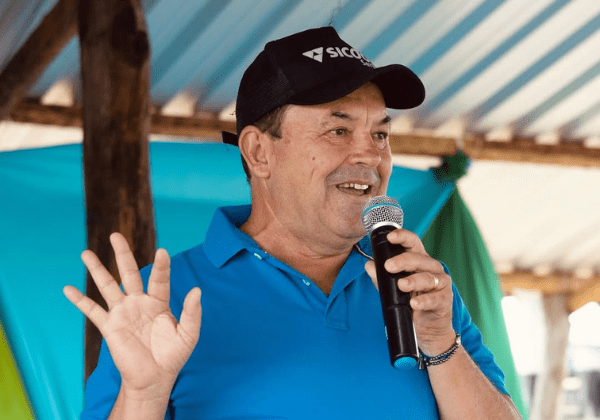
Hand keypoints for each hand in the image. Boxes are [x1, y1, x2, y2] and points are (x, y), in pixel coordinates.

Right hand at [63, 233, 201, 398]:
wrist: (155, 377)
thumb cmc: (173, 355)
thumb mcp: (188, 334)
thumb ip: (192, 312)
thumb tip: (197, 290)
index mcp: (159, 301)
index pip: (159, 279)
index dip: (161, 266)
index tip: (162, 251)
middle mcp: (139, 302)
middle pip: (129, 273)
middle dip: (123, 254)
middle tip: (115, 235)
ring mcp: (123, 313)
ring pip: (108, 287)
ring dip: (97, 270)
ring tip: (86, 253)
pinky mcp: (109, 327)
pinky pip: (93, 311)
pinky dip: (80, 301)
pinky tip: (68, 289)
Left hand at [364, 229, 454, 355]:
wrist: (427, 328)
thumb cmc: (411, 302)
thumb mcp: (394, 289)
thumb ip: (382, 277)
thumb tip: (369, 265)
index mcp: (418, 260)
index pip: (412, 243)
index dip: (402, 237)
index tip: (390, 237)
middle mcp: (431, 268)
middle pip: (418, 259)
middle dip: (403, 261)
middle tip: (388, 266)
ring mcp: (440, 283)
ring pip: (427, 278)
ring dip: (413, 281)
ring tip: (401, 285)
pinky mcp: (444, 299)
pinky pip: (434, 298)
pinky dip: (424, 301)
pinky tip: (414, 303)